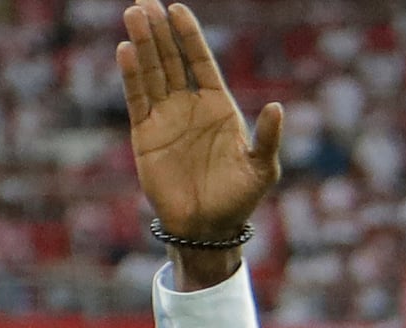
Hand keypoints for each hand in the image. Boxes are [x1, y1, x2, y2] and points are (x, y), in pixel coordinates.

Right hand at [117, 0, 281, 240]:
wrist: (209, 227)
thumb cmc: (240, 198)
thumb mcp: (262, 168)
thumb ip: (269, 138)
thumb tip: (279, 108)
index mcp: (219, 107)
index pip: (201, 62)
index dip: (189, 36)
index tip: (177, 9)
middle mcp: (190, 106)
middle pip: (172, 60)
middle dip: (160, 31)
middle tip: (146, 1)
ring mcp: (166, 118)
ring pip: (152, 73)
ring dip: (143, 44)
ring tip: (134, 13)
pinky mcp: (146, 134)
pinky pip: (137, 98)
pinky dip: (132, 75)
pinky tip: (126, 50)